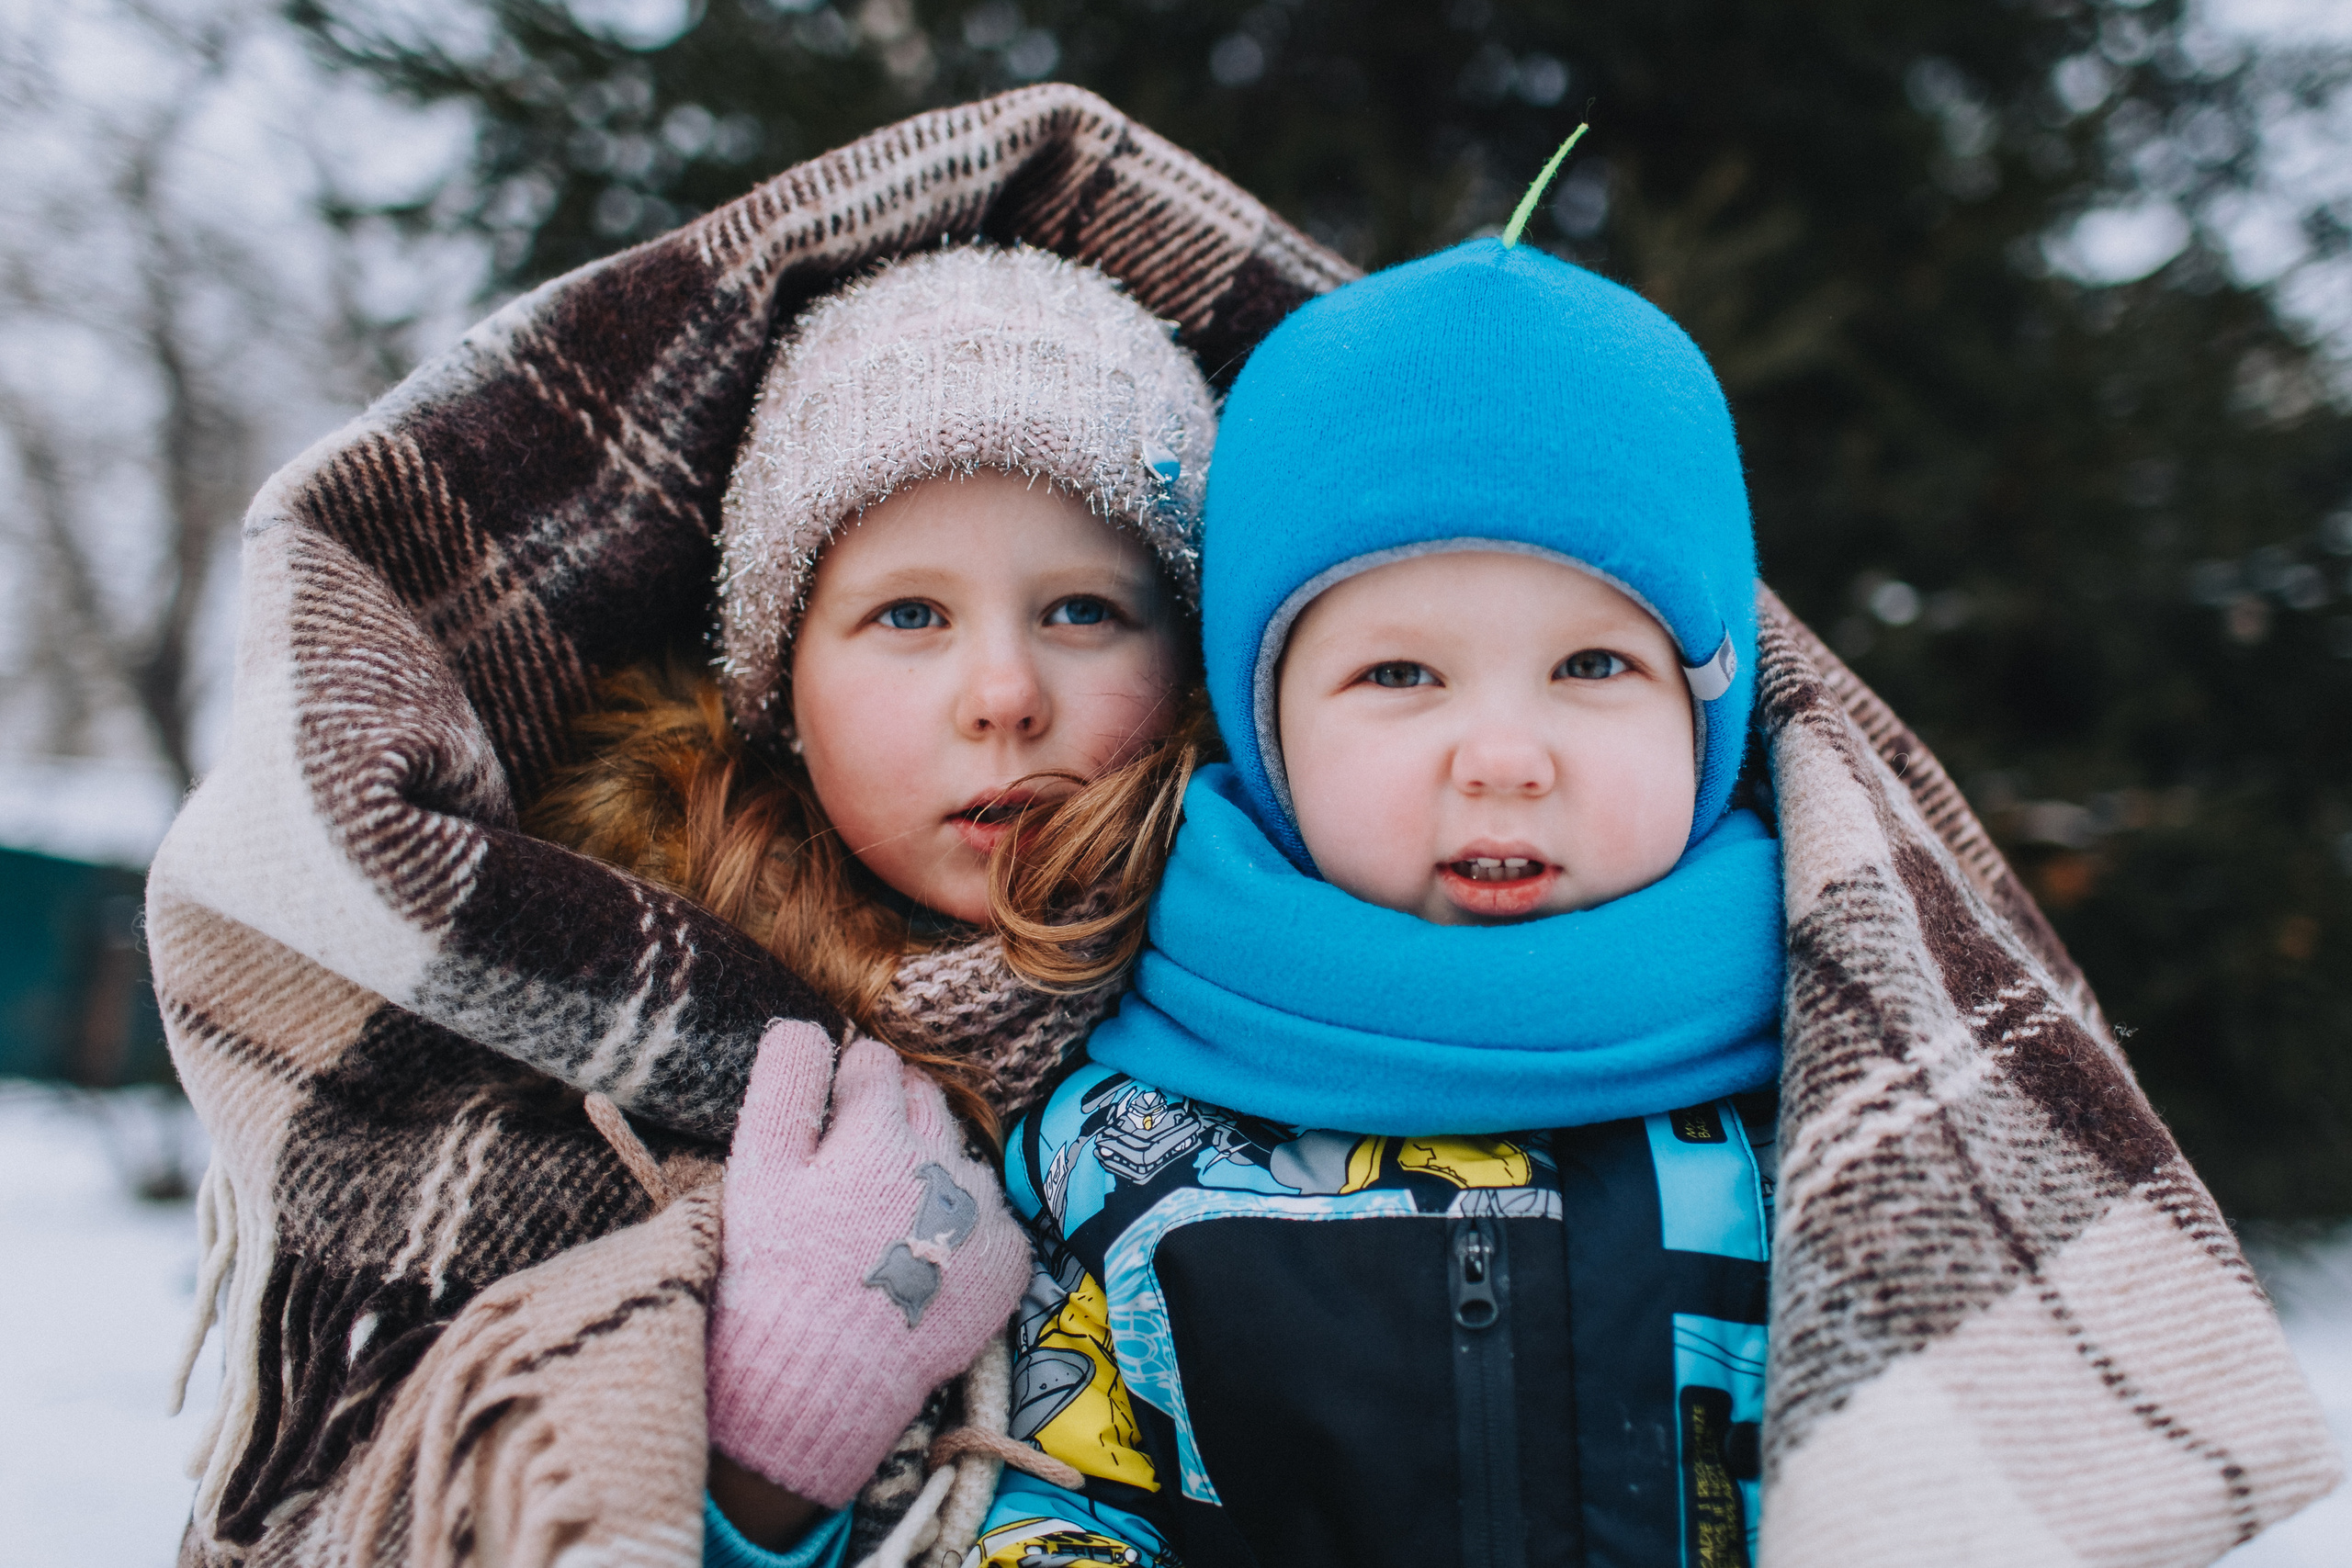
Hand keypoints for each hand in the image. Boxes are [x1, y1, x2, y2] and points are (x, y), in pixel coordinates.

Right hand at [706, 1021, 1027, 1508]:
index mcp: (880, 1134)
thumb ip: (785, 1082)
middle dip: (890, 1119)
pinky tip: (916, 1262)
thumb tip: (810, 1024)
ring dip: (927, 1172)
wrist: (816, 1387)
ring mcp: (983, 1216)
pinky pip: (987, 1217)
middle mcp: (945, 1165)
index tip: (826, 1129)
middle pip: (926, 1101)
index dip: (844, 1087)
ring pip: (957, 1158)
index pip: (875, 1063)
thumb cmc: (775, 1274)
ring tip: (879, 1227)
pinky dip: (959, 1229)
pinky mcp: (1008, 1264)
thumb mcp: (757, 1171)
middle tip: (850, 1175)